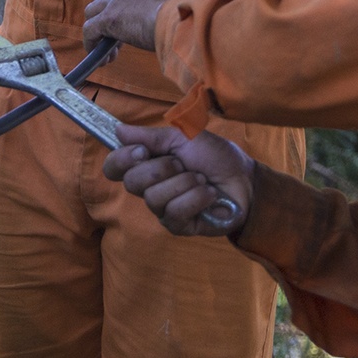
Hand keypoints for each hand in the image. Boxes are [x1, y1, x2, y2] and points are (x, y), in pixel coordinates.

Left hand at [83, 0, 189, 50]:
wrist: (180, 19)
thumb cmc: (187, 12)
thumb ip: (168, 0)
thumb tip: (172, 10)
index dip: (120, 5)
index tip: (129, 20)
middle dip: (107, 16)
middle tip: (120, 37)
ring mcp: (113, 1)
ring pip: (92, 12)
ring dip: (99, 30)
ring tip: (112, 50)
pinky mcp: (107, 19)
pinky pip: (89, 30)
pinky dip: (92, 44)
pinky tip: (103, 58)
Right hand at [103, 125, 253, 237]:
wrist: (244, 179)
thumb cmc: (214, 156)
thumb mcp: (182, 138)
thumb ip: (149, 136)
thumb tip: (118, 131)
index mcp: (147, 164)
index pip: (114, 168)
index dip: (121, 160)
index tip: (142, 151)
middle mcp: (150, 188)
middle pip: (132, 183)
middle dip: (162, 168)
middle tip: (182, 163)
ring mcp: (163, 209)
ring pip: (154, 198)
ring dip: (184, 183)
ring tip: (201, 179)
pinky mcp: (179, 226)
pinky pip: (174, 212)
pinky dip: (195, 198)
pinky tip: (208, 194)